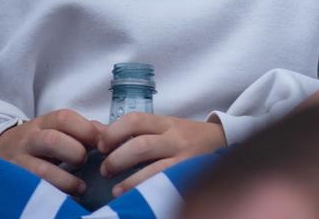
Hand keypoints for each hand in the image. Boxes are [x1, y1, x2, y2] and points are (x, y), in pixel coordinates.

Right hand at [0, 109, 102, 196]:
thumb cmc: (38, 142)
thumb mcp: (56, 129)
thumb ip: (83, 130)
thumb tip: (109, 136)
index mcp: (44, 123)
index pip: (65, 119)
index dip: (86, 131)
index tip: (102, 145)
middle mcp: (29, 140)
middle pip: (52, 141)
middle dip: (75, 153)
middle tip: (84, 162)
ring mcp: (17, 162)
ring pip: (40, 170)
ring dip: (65, 180)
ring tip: (80, 188)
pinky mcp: (12, 182)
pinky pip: (31, 189)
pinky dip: (50, 194)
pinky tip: (63, 199)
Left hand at [100, 113, 226, 194]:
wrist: (224, 142)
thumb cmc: (186, 137)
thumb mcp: (162, 127)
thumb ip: (132, 129)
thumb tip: (93, 129)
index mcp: (165, 123)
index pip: (136, 120)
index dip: (113, 132)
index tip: (100, 146)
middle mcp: (175, 137)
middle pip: (141, 144)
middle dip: (117, 158)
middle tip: (105, 170)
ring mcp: (183, 158)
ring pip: (153, 167)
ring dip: (129, 181)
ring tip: (115, 191)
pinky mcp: (188, 175)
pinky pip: (165, 184)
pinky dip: (146, 191)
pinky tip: (135, 198)